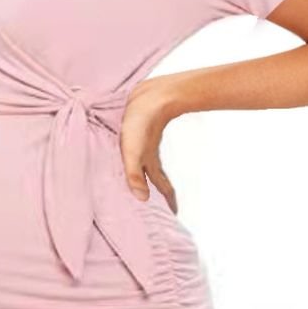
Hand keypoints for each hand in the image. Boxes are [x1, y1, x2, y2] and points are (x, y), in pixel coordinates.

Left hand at [120, 74, 180, 213]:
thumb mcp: (132, 151)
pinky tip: (136, 153)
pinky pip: (141, 150)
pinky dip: (142, 158)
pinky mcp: (140, 130)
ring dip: (152, 176)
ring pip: (150, 164)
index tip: (175, 214)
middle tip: (165, 204)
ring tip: (150, 184)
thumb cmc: (141, 123)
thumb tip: (142, 199)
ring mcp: (145, 143)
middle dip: (161, 192)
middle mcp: (149, 155)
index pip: (162, 187)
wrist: (154, 94)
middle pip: (157, 178)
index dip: (168, 201)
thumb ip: (135, 174)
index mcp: (149, 162)